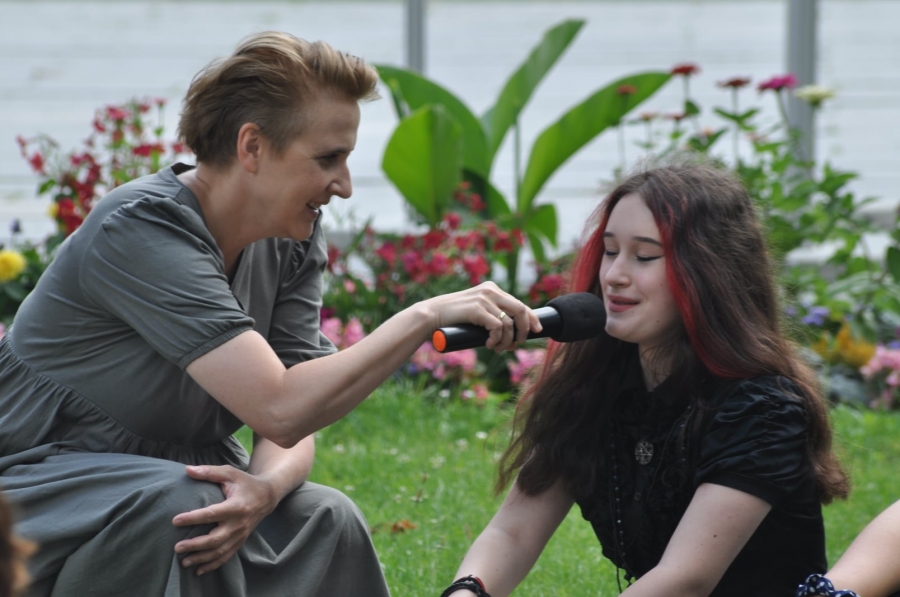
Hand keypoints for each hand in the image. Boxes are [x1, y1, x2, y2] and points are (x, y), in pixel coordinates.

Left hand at [172, 464, 277, 574]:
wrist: (267, 496)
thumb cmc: (245, 483)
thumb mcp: (230, 473)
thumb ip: (209, 472)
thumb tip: (187, 470)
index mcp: (236, 505)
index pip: (212, 514)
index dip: (193, 518)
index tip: (175, 520)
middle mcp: (239, 523)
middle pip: (215, 539)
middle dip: (195, 545)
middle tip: (176, 547)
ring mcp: (241, 534)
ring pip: (220, 551)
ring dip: (201, 558)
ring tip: (183, 561)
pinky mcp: (240, 541)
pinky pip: (226, 556)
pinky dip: (213, 565)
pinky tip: (198, 570)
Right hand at [423, 281, 540, 351]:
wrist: (431, 316)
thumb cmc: (453, 319)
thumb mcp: (477, 315)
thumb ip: (493, 320)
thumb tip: (513, 340)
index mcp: (491, 289)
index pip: (519, 303)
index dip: (531, 318)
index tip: (537, 331)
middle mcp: (490, 291)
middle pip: (520, 310)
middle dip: (524, 330)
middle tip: (518, 343)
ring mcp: (484, 299)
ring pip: (509, 322)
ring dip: (507, 340)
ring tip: (499, 349)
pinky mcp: (477, 309)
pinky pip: (498, 327)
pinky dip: (497, 340)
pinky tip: (490, 345)